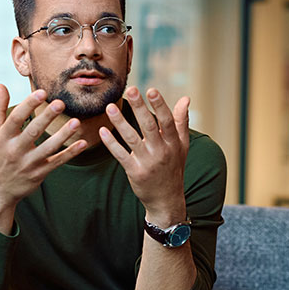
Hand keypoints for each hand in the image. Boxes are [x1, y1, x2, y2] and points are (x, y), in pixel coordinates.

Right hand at [0, 85, 86, 231]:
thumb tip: (1, 85)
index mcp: (2, 138)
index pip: (15, 118)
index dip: (28, 105)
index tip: (42, 92)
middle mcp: (15, 151)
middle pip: (33, 132)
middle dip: (46, 117)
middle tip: (60, 103)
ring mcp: (28, 164)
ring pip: (48, 148)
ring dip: (63, 135)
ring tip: (76, 122)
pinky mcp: (39, 174)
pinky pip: (57, 162)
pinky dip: (70, 153)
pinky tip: (83, 143)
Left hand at [100, 87, 189, 222]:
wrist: (166, 199)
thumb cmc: (174, 168)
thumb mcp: (182, 146)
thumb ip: (181, 121)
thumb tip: (185, 98)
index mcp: (173, 144)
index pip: (167, 122)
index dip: (160, 106)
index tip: (151, 90)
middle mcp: (161, 152)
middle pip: (149, 127)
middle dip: (139, 108)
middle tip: (130, 90)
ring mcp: (148, 163)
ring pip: (132, 139)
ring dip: (120, 123)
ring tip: (110, 107)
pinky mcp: (135, 172)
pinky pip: (121, 155)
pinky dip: (112, 143)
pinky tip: (103, 131)